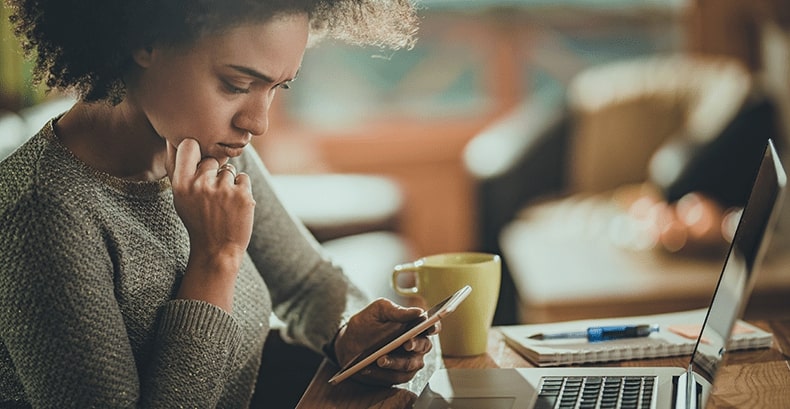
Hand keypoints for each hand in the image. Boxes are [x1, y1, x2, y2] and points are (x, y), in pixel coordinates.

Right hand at [166, 138, 255, 310]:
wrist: (217, 250)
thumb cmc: (197, 220)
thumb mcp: (180, 197)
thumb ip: (178, 169)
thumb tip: (174, 138)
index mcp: (181, 184)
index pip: (189, 145)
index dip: (196, 149)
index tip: (197, 161)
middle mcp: (201, 184)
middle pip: (211, 159)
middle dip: (213, 173)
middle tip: (211, 197)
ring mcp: (223, 189)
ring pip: (229, 170)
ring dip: (229, 183)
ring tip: (222, 205)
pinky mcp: (243, 195)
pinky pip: (243, 178)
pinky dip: (242, 189)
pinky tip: (234, 206)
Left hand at [334, 299, 436, 385]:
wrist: (347, 344)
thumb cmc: (365, 325)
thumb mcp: (377, 311)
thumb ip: (396, 310)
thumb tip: (418, 312)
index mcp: (414, 325)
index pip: (431, 326)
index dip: (434, 327)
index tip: (430, 328)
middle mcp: (415, 344)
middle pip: (424, 346)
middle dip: (416, 345)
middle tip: (406, 344)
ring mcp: (409, 361)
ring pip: (412, 364)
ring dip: (397, 362)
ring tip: (381, 359)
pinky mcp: (398, 375)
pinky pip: (397, 377)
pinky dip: (384, 374)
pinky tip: (371, 368)